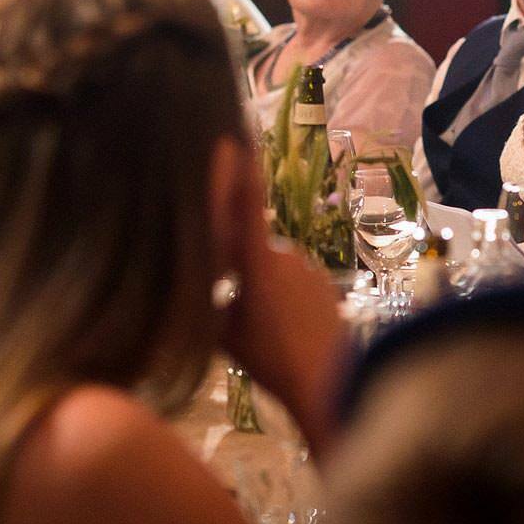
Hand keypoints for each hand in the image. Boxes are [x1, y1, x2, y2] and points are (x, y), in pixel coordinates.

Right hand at [213, 139, 344, 451]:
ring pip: (271, 269)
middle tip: (235, 314)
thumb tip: (195, 287)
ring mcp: (307, 268)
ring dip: (263, 288)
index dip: (239, 175)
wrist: (328, 383)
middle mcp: (284, 255)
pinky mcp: (323, 282)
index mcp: (258, 263)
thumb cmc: (270, 360)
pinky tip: (286, 331)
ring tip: (265, 332)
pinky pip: (293, 281)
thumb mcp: (225, 335)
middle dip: (238, 272)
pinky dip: (285, 298)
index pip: (245, 208)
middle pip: (249, 251)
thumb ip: (208, 302)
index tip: (235, 140)